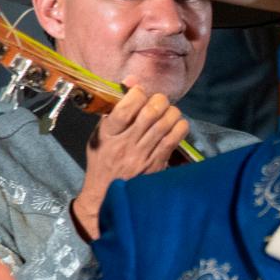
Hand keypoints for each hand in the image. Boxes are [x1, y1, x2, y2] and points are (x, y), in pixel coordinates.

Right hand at [72, 88, 187, 241]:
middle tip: (159, 101)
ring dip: (171, 112)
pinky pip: (173, 140)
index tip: (140, 91)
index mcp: (108, 135)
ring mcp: (142, 156)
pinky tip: (177, 125)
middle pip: (150, 113)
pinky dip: (180, 127)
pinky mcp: (156, 165)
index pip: (126, 108)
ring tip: (169, 112)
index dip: (138, 93)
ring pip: (164, 125)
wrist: (106, 196)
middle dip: (158, 100)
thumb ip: (114, 111)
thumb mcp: (99, 136)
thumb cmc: (102, 161)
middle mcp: (125, 145)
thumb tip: (131, 83)